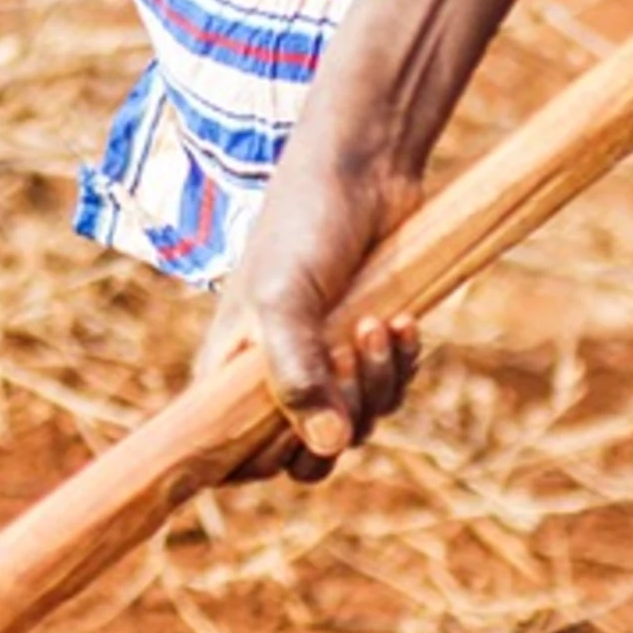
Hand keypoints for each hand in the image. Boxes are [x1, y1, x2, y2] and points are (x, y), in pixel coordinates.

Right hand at [207, 141, 421, 482]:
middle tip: (348, 356)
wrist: (363, 170)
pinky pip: (385, 394)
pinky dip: (399, 367)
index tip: (292, 434)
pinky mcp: (363, 350)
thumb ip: (296, 375)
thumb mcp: (287, 299)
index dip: (256, 462)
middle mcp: (270, 376)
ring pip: (351, 427)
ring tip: (380, 324)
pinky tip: (405, 323)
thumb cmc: (304, 225)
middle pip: (302, 455)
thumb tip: (326, 449)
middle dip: (336, 418)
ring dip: (374, 386)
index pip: (227, 455)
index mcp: (228, 370)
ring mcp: (320, 365)